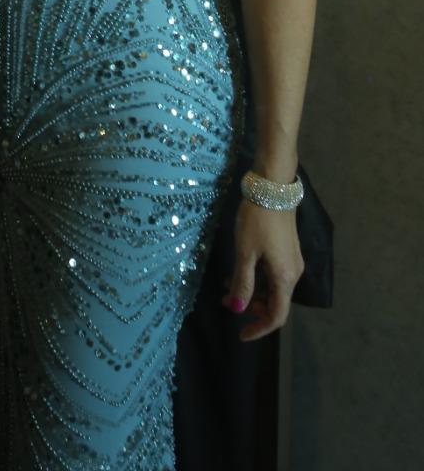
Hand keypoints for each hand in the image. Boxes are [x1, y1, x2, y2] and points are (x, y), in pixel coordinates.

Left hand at [222, 199, 303, 339]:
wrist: (273, 188)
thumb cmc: (258, 221)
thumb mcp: (245, 252)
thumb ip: (242, 282)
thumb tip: (237, 309)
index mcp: (285, 278)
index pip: (276, 316)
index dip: (259, 328)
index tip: (240, 334)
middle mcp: (293, 273)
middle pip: (276, 303)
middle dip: (252, 308)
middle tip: (227, 304)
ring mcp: (292, 261)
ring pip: (274, 288)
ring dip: (253, 291)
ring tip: (228, 286)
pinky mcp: (287, 249)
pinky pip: (274, 273)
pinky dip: (258, 278)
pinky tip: (240, 270)